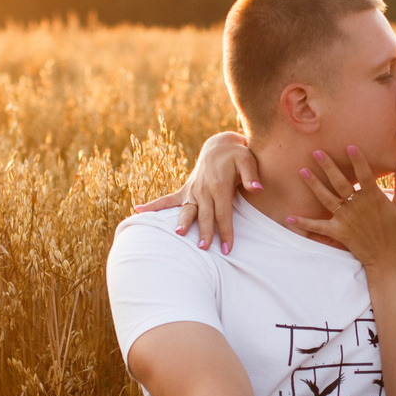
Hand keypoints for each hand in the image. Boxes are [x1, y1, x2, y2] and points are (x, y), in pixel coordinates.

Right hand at [131, 130, 259, 253]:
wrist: (219, 146)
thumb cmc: (236, 155)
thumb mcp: (247, 160)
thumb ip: (251, 176)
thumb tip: (257, 189)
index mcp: (219, 185)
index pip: (223, 213)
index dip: (225, 231)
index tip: (228, 248)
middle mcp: (203, 189)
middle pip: (204, 215)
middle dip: (204, 232)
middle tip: (204, 248)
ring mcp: (192, 190)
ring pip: (187, 210)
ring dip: (182, 221)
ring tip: (178, 234)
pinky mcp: (185, 191)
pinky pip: (168, 200)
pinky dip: (154, 205)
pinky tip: (138, 211)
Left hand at [291, 147, 395, 271]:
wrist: (390, 260)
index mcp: (374, 198)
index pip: (364, 174)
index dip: (357, 159)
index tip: (349, 146)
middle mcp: (357, 206)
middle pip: (340, 182)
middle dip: (328, 166)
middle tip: (316, 152)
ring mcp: (346, 219)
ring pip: (327, 198)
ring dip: (314, 185)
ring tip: (302, 171)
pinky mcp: (339, 232)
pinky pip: (319, 227)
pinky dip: (304, 223)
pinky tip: (290, 217)